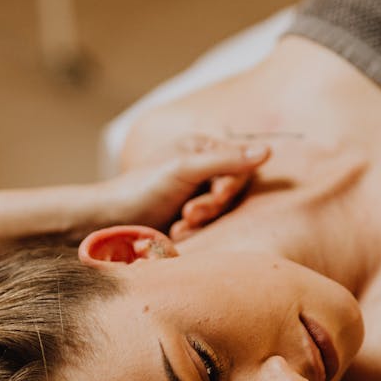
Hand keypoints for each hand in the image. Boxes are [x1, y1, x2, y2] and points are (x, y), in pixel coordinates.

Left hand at [107, 134, 269, 238]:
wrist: (111, 219)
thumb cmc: (143, 187)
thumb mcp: (186, 169)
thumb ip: (226, 161)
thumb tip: (269, 151)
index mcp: (202, 148)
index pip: (239, 164)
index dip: (231, 183)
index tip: (216, 196)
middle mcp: (202, 168)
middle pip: (232, 189)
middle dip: (213, 204)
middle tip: (190, 214)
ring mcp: (197, 193)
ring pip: (222, 210)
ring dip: (203, 218)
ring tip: (181, 224)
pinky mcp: (191, 217)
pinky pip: (210, 224)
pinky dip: (195, 229)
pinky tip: (177, 233)